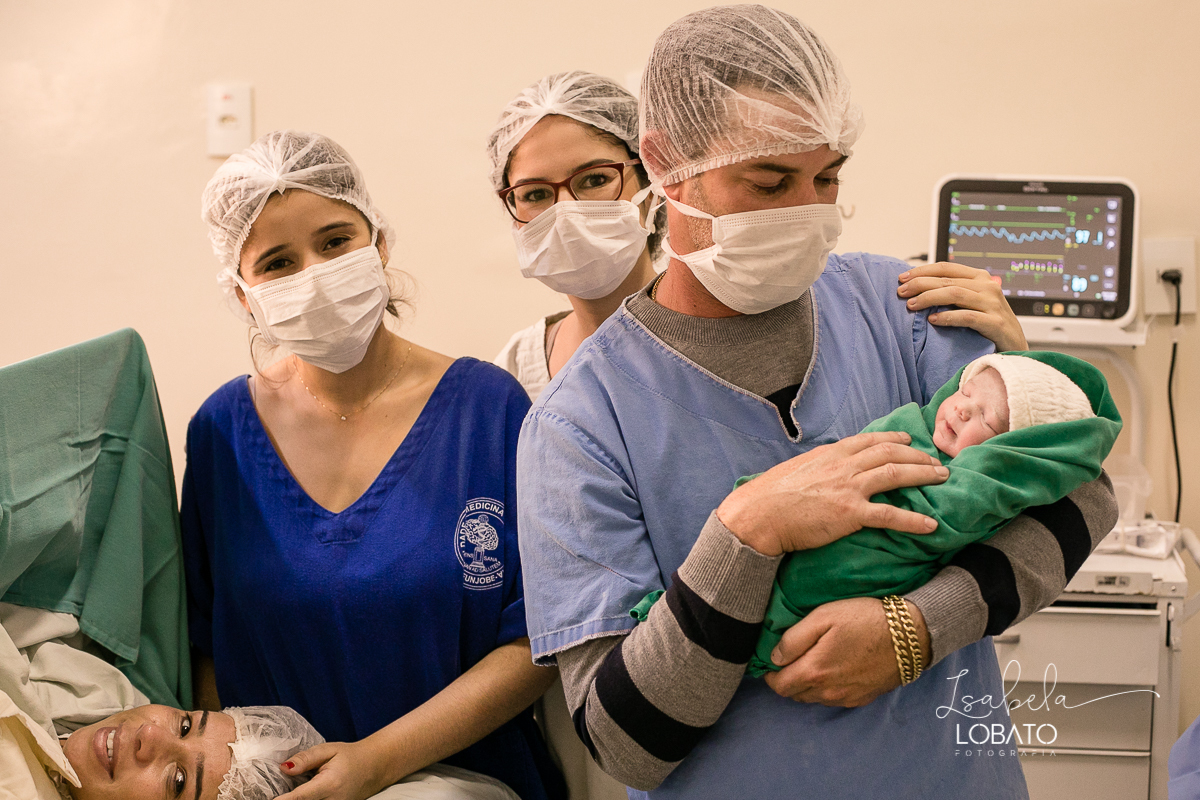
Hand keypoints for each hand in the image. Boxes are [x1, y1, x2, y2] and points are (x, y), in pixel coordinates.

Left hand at [276, 740, 389, 799]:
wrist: (375, 766)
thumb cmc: (350, 756)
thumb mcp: (328, 750)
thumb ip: (306, 759)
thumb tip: (284, 768)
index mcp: (330, 784)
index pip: (300, 797)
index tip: (271, 799)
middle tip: (275, 793)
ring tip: (288, 793)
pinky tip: (301, 796)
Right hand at [716, 431, 947, 556]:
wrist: (758, 515)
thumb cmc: (769, 496)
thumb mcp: (795, 470)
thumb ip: (817, 467)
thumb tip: (824, 470)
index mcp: (830, 454)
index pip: (869, 440)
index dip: (894, 439)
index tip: (910, 440)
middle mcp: (843, 465)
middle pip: (890, 453)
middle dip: (918, 455)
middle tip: (936, 462)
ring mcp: (849, 488)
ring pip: (897, 474)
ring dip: (924, 475)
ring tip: (942, 479)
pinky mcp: (850, 514)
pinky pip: (890, 515)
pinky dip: (913, 520)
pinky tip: (930, 525)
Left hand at [763, 597, 930, 706]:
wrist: (910, 635)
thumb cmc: (864, 619)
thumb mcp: (823, 617)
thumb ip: (794, 639)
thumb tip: (774, 657)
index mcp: (815, 672)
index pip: (779, 686)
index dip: (770, 674)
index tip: (772, 660)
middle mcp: (828, 692)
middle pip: (795, 695)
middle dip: (787, 679)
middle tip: (791, 658)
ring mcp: (846, 698)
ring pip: (814, 698)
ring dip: (807, 685)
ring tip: (813, 661)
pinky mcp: (862, 698)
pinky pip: (834, 699)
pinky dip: (826, 688)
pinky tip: (834, 668)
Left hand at [898, 262, 1027, 350]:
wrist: (1016, 346)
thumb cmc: (989, 324)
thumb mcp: (972, 302)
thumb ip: (953, 291)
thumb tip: (919, 286)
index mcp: (980, 277)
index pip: (946, 268)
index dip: (922, 270)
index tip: (902, 277)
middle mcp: (988, 287)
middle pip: (947, 280)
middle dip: (920, 284)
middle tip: (901, 292)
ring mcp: (993, 304)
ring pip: (955, 294)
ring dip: (929, 298)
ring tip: (911, 305)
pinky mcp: (995, 323)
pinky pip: (967, 316)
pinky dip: (947, 317)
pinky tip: (932, 320)